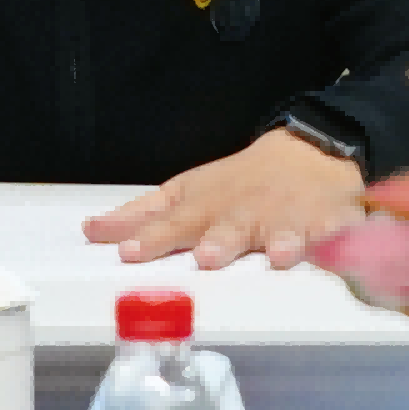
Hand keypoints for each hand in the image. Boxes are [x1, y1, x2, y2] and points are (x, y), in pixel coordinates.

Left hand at [83, 128, 364, 268]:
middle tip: (202, 256)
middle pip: (220, 224)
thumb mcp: (187, 193)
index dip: (151, 237)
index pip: (171, 220)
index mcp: (203, 202)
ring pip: (264, 228)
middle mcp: (237, 209)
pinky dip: (309, 242)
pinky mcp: (316, 223)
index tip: (129, 252)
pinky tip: (291, 256)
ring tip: (245, 257)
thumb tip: (91, 231)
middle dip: (210, 239)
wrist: (311, 152)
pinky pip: (317, 234)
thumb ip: (140, 217)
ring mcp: (277, 216)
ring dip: (251, 241)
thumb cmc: (238, 183)